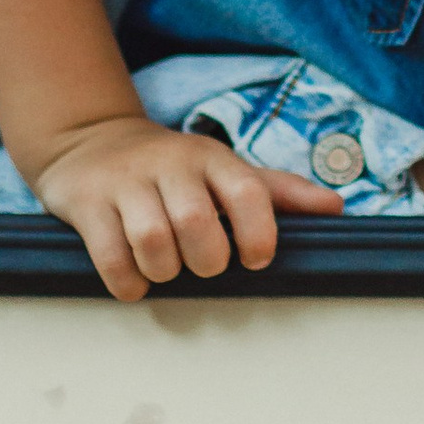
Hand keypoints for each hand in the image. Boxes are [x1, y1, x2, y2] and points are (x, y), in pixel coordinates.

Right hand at [32, 117, 343, 302]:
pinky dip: (128, 282)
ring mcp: (126, 182)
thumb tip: (335, 208)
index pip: (249, 191)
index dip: (260, 234)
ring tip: (168, 268)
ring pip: (152, 240)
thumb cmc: (173, 169)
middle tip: (204, 264)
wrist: (91, 141)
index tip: (255, 260)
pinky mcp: (87, 202)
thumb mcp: (223, 170)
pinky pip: (110, 256)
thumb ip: (277, 192)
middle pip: (198, 223)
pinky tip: (136, 278)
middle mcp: (171, 164)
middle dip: (207, 260)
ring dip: (165, 271)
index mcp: (212, 158)